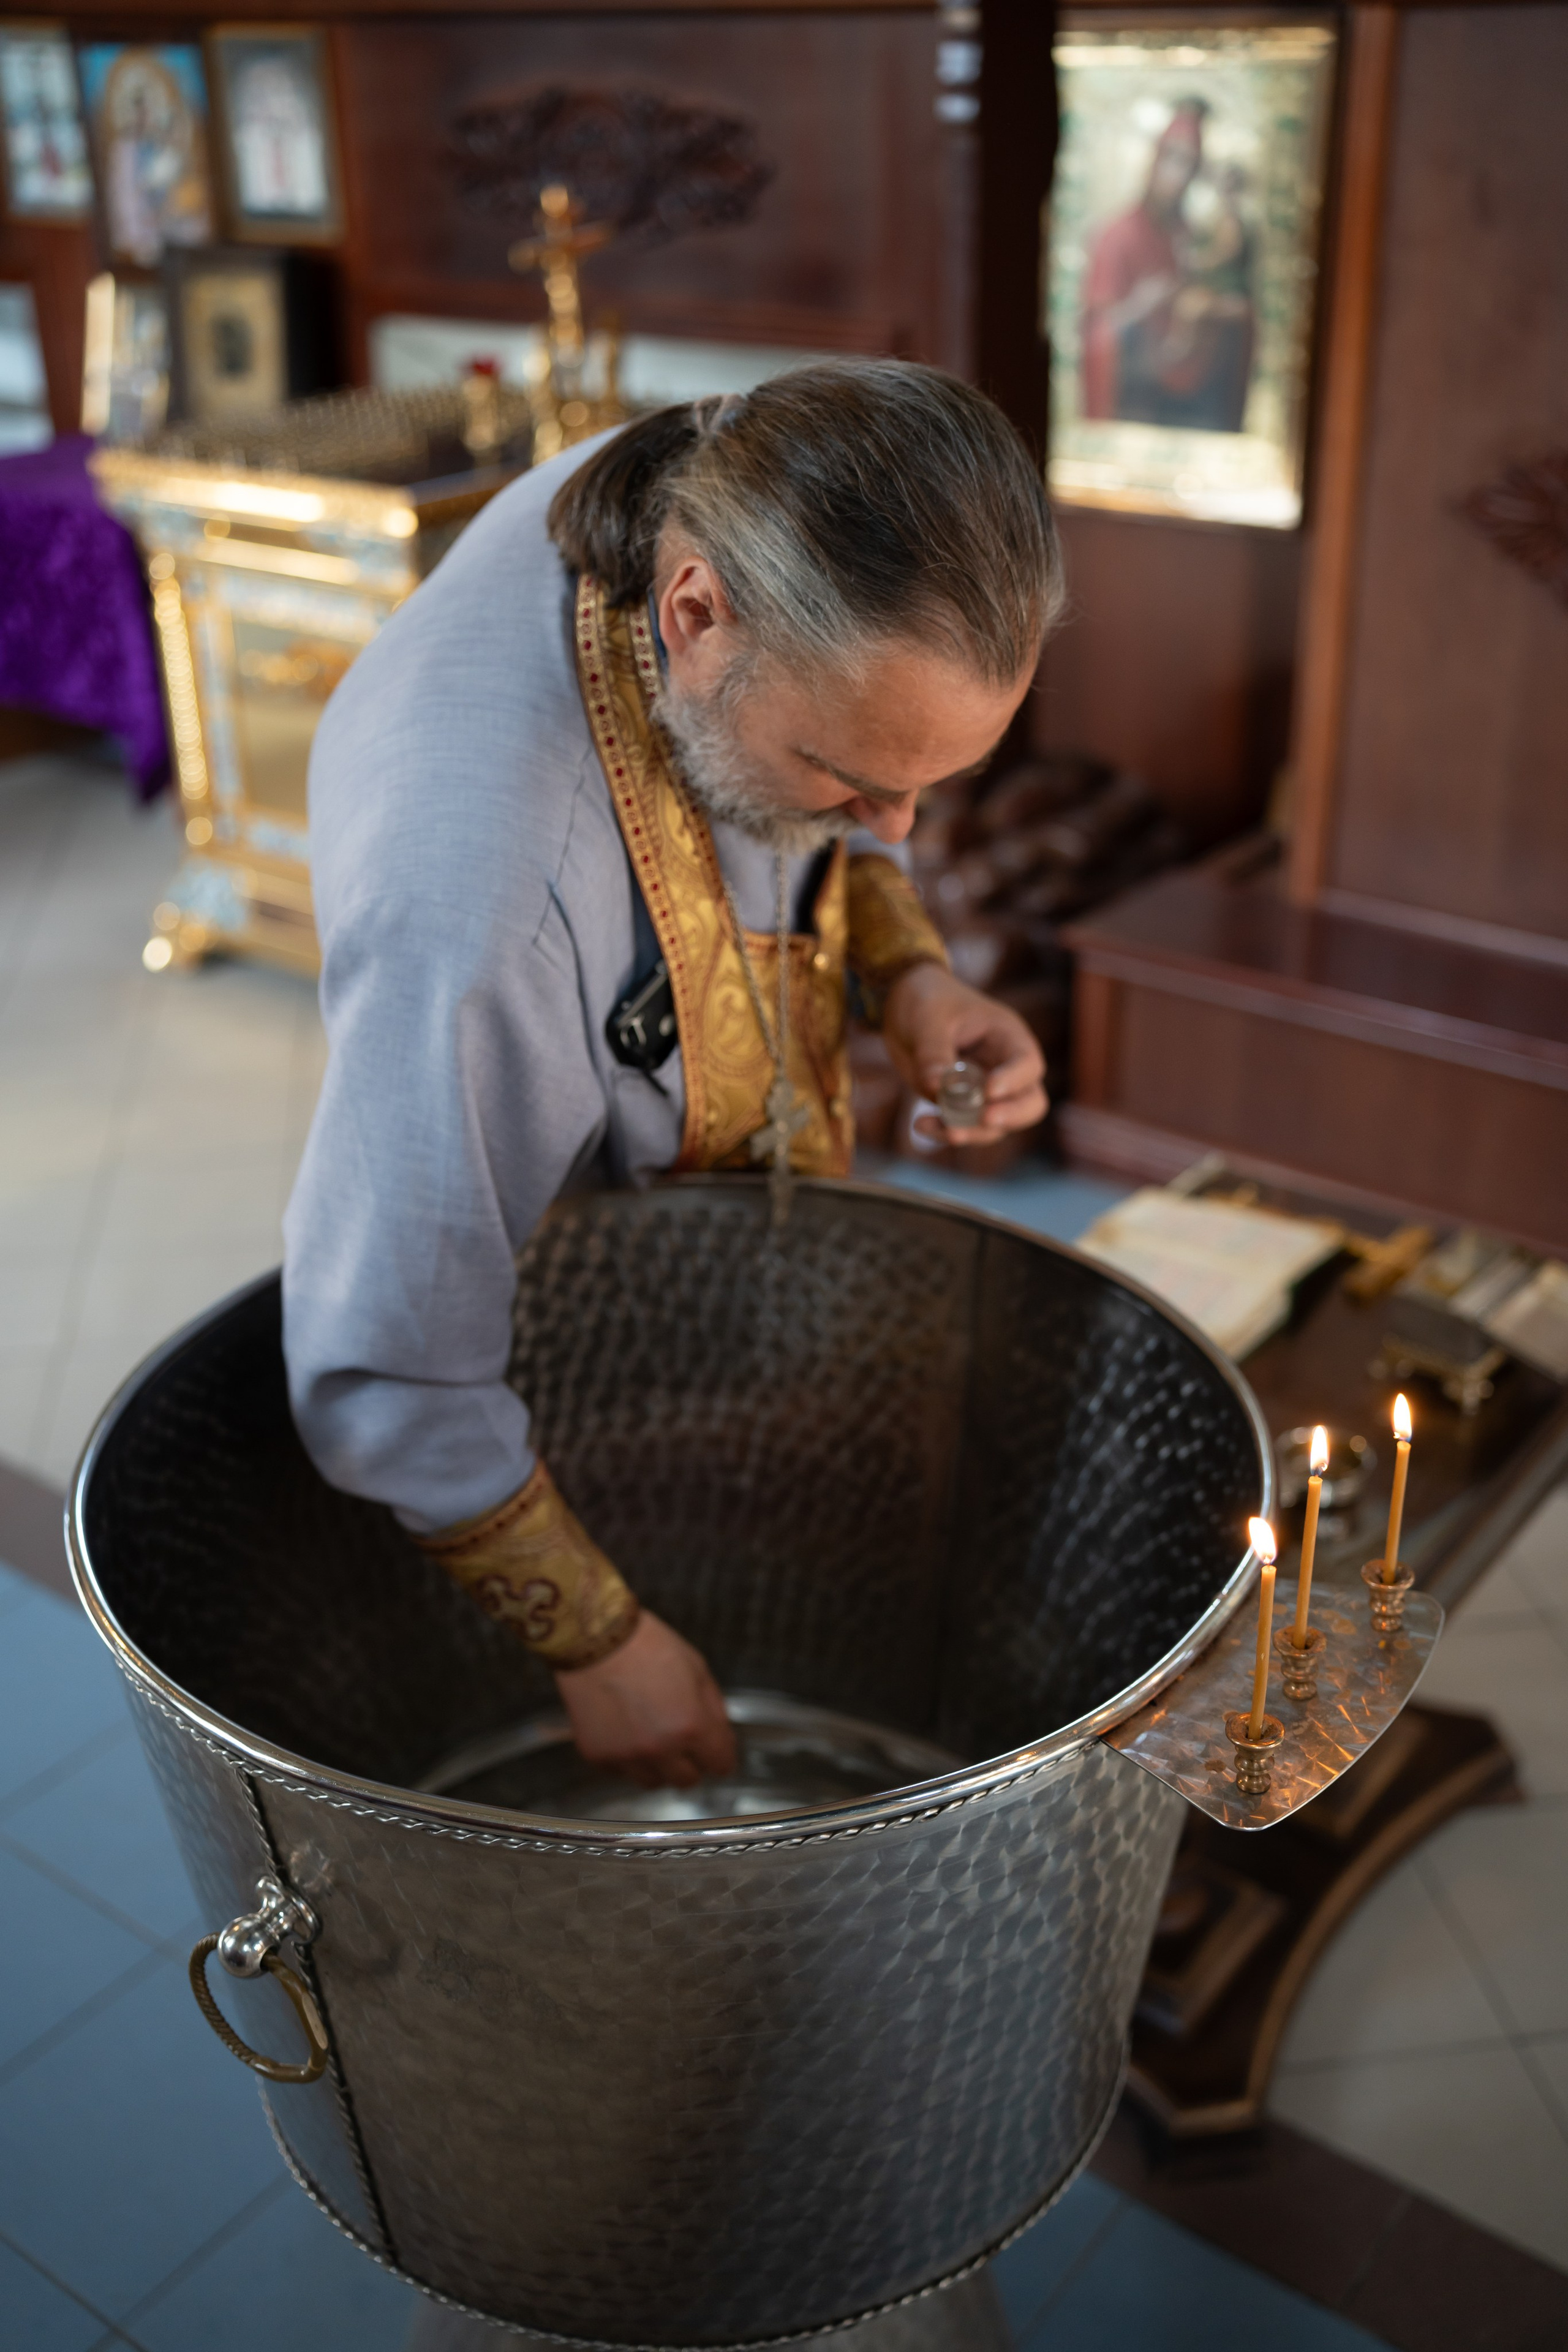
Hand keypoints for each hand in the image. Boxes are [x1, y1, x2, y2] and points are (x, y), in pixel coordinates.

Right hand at [555, 1609, 737, 1789]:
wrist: (595, 1638)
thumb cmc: (646, 1645)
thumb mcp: (697, 1667)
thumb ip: (714, 1709)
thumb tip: (720, 1737)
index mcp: (691, 1726)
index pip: (720, 1764)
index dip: (721, 1756)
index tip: (716, 1752)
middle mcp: (660, 1749)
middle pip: (687, 1780)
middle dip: (690, 1762)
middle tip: (681, 1739)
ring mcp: (627, 1756)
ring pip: (654, 1781)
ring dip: (658, 1765)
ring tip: (650, 1733)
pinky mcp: (599, 1757)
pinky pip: (621, 1771)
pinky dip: (627, 1757)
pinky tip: (624, 1728)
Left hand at [881, 960, 1047, 1146]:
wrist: (906, 1011)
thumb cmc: (927, 1002)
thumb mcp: (927, 1019)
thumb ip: (933, 1052)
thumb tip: (936, 1088)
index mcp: (1007, 1037)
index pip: (1027, 1064)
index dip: (1014, 1080)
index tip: (989, 1090)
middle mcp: (1004, 1068)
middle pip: (1030, 1103)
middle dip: (1012, 1116)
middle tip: (985, 1118)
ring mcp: (984, 1092)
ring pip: (996, 1126)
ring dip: (971, 1132)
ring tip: (937, 1125)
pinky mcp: (962, 1106)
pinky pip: (963, 1128)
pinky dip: (944, 1132)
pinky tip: (920, 1124)